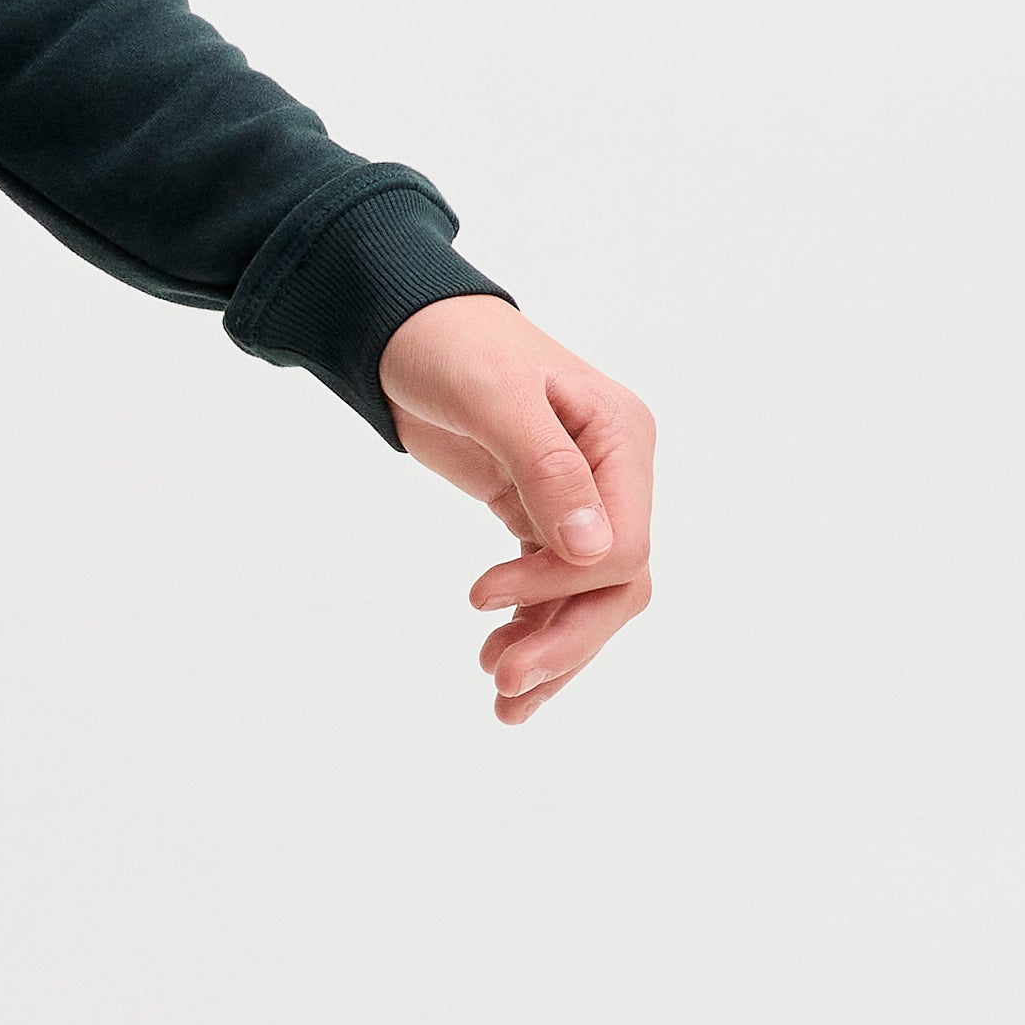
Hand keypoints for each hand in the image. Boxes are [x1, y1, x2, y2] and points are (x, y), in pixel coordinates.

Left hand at [377, 300, 657, 725]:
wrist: (402, 328)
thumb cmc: (449, 345)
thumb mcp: (494, 398)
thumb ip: (547, 469)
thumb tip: (592, 550)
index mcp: (621, 438)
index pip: (623, 546)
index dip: (560, 588)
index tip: (480, 597)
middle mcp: (614, 474)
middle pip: (616, 586)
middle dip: (564, 641)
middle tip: (500, 683)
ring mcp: (581, 498)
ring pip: (590, 599)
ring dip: (551, 652)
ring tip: (499, 696)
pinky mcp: (540, 515)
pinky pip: (555, 589)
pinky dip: (533, 629)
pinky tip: (500, 660)